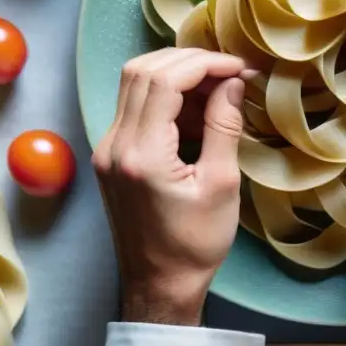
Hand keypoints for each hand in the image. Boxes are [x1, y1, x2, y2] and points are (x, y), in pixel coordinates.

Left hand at [92, 48, 252, 325]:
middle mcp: (114, 145)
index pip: (165, 79)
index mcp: (142, 154)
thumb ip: (223, 127)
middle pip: (142, 70)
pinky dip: (164, 94)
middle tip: (228, 72)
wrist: (159, 285)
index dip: (204, 64)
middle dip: (189, 61)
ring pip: (134, 83)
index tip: (238, 69)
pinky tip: (195, 109)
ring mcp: (107, 149)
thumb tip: (232, 83)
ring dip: (175, 73)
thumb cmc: (195, 244)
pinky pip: (134, 106)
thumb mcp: (221, 185)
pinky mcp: (111, 155)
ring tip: (216, 87)